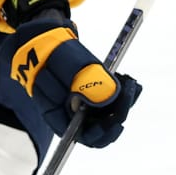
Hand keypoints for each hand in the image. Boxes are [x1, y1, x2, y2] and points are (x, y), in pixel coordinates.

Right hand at [0, 10, 140, 147]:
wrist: (45, 38)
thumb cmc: (51, 52)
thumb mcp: (68, 65)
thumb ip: (87, 83)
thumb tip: (108, 97)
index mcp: (59, 115)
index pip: (86, 136)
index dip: (104, 132)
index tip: (119, 118)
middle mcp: (70, 115)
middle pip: (100, 127)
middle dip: (119, 112)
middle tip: (131, 91)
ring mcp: (80, 105)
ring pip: (107, 114)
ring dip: (122, 102)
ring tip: (131, 84)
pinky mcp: (88, 95)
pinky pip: (108, 101)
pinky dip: (119, 93)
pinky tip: (127, 81)